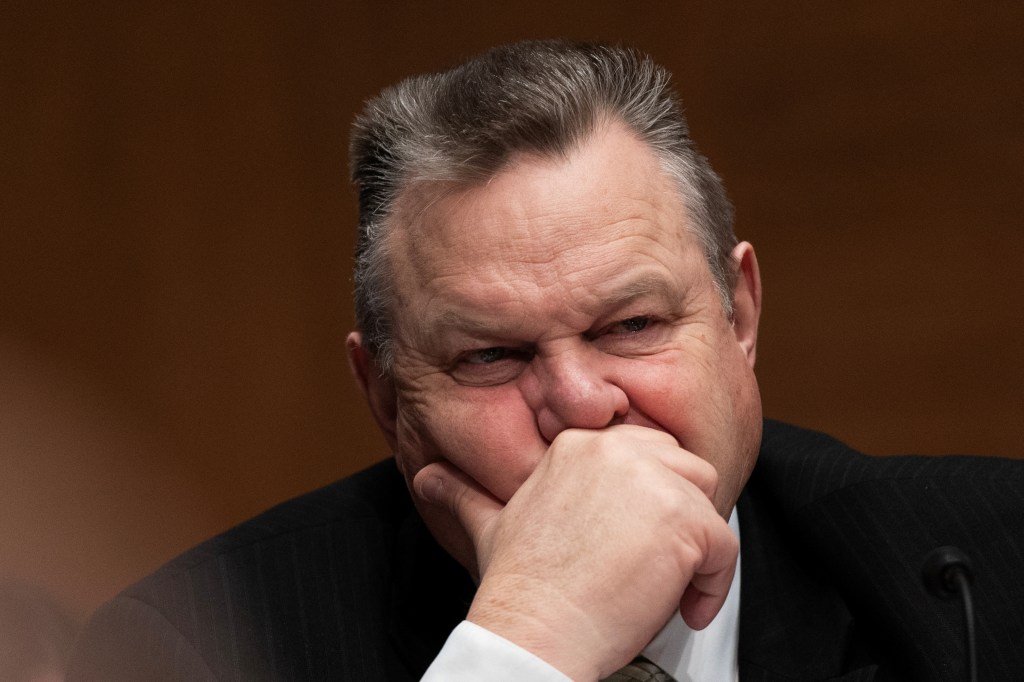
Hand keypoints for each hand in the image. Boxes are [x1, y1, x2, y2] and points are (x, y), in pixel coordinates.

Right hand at [413, 425, 737, 680]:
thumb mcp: (490, 525)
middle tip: (658, 562)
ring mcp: (654, 482)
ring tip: (669, 588)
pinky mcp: (684, 521)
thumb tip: (430, 478)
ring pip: (708, 503)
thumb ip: (465, 494)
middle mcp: (617, 450)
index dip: (648, 499)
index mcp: (579, 444)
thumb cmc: (517, 587)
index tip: (638, 538)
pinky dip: (713, 585)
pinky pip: (724, 546)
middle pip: (683, 468)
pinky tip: (682, 608)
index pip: (643, 452)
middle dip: (679, 515)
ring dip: (698, 549)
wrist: (532, 630)